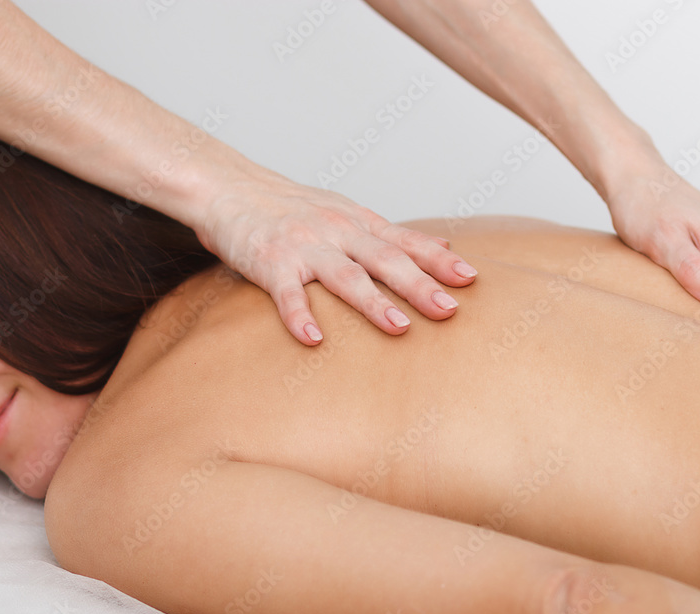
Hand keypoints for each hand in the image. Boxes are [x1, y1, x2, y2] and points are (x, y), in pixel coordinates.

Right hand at [193, 172, 477, 344]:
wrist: (230, 188)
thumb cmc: (292, 207)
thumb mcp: (349, 212)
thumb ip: (393, 233)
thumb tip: (443, 242)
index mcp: (359, 223)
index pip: (406, 242)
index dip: (438, 260)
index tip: (470, 278)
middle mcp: (338, 232)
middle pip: (385, 259)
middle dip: (419, 285)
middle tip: (449, 309)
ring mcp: (305, 247)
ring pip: (345, 276)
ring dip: (373, 302)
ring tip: (400, 328)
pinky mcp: (270, 263)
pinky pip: (287, 293)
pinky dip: (299, 316)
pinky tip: (313, 340)